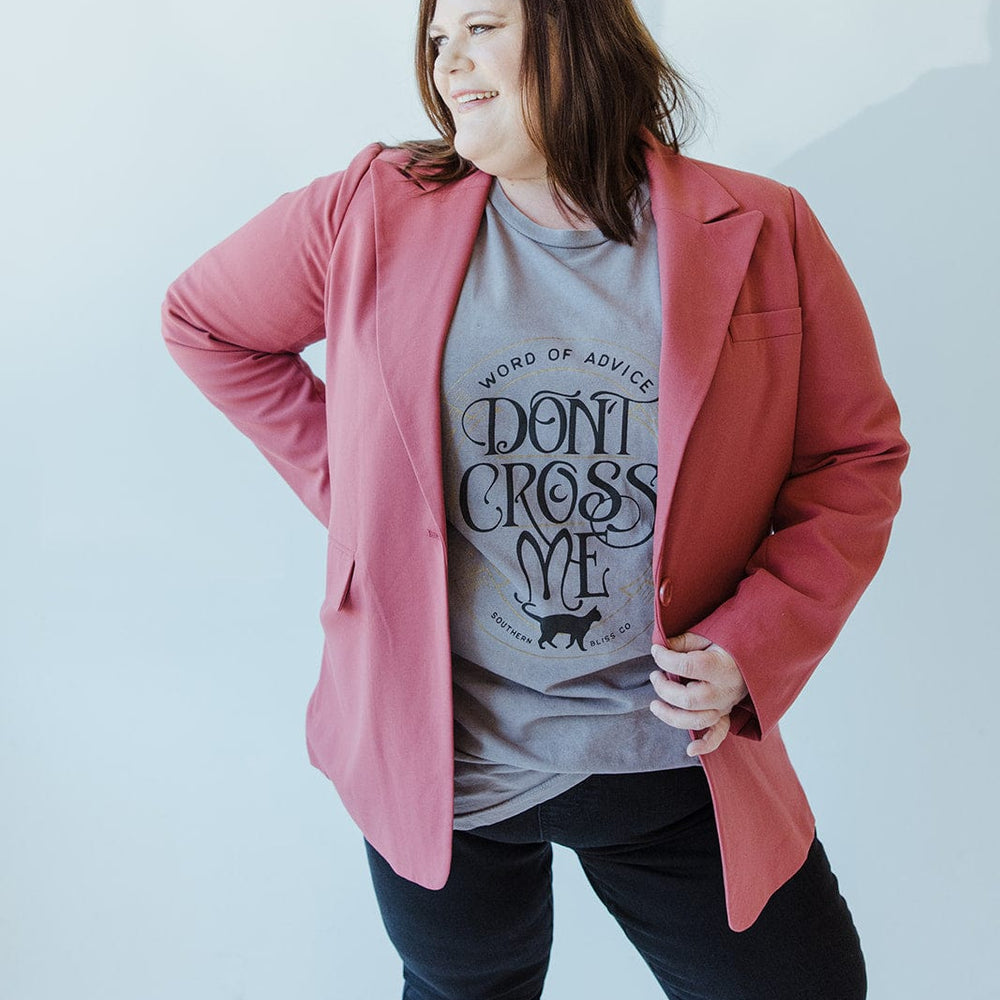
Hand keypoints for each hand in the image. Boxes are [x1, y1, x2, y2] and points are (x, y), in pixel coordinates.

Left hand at [649, 633, 748, 755]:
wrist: (757, 658)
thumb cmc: (730, 645)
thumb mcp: (710, 635)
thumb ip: (685, 642)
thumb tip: (662, 646)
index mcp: (721, 667)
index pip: (687, 667)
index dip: (665, 659)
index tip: (656, 650)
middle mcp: (724, 691)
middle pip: (689, 699)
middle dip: (664, 689)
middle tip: (654, 675)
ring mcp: (725, 706)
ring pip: (697, 720)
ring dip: (672, 716)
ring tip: (655, 704)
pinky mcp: (725, 715)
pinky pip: (718, 735)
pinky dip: (705, 745)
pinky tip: (690, 750)